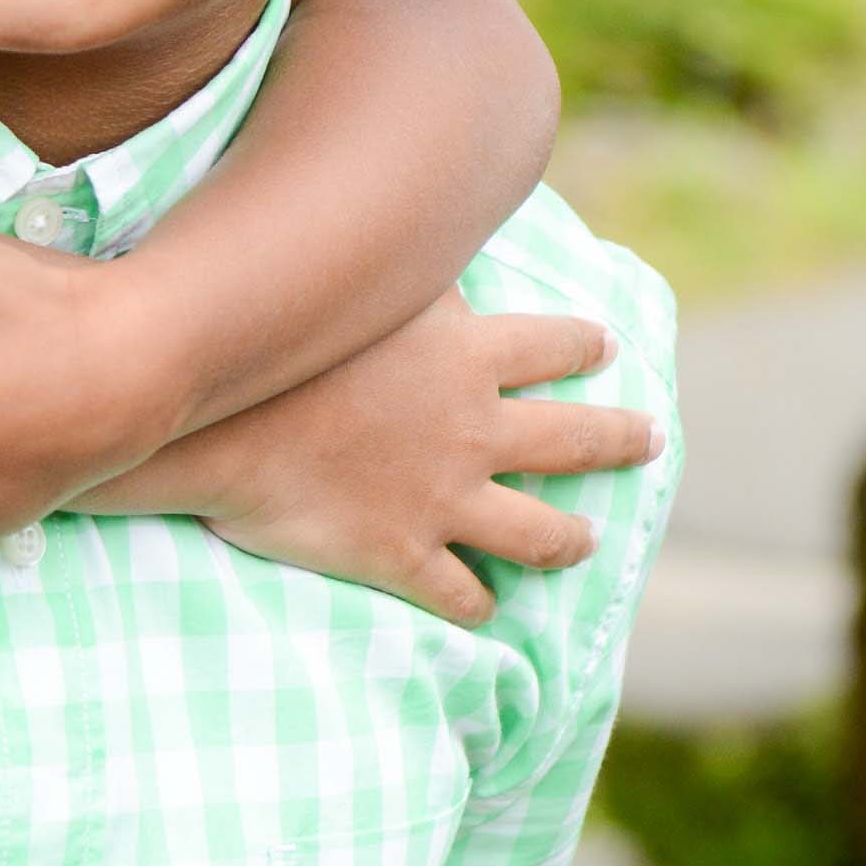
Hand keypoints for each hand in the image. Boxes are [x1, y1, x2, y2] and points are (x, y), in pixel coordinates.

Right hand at [91, 293, 660, 626]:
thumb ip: (417, 282)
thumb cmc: (282, 342)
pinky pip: (460, 593)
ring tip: (587, 544)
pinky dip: (477, 604)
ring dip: (568, 540)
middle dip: (620, 440)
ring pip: (538, 533)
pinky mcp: (402, 555)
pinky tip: (485, 609)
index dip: (584, 345)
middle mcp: (475, 432)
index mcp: (469, 358)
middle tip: (650, 440)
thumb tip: (444, 256)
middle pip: (574, 441)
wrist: (215, 421)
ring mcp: (444, 500)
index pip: (554, 347)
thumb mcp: (365, 286)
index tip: (606, 345)